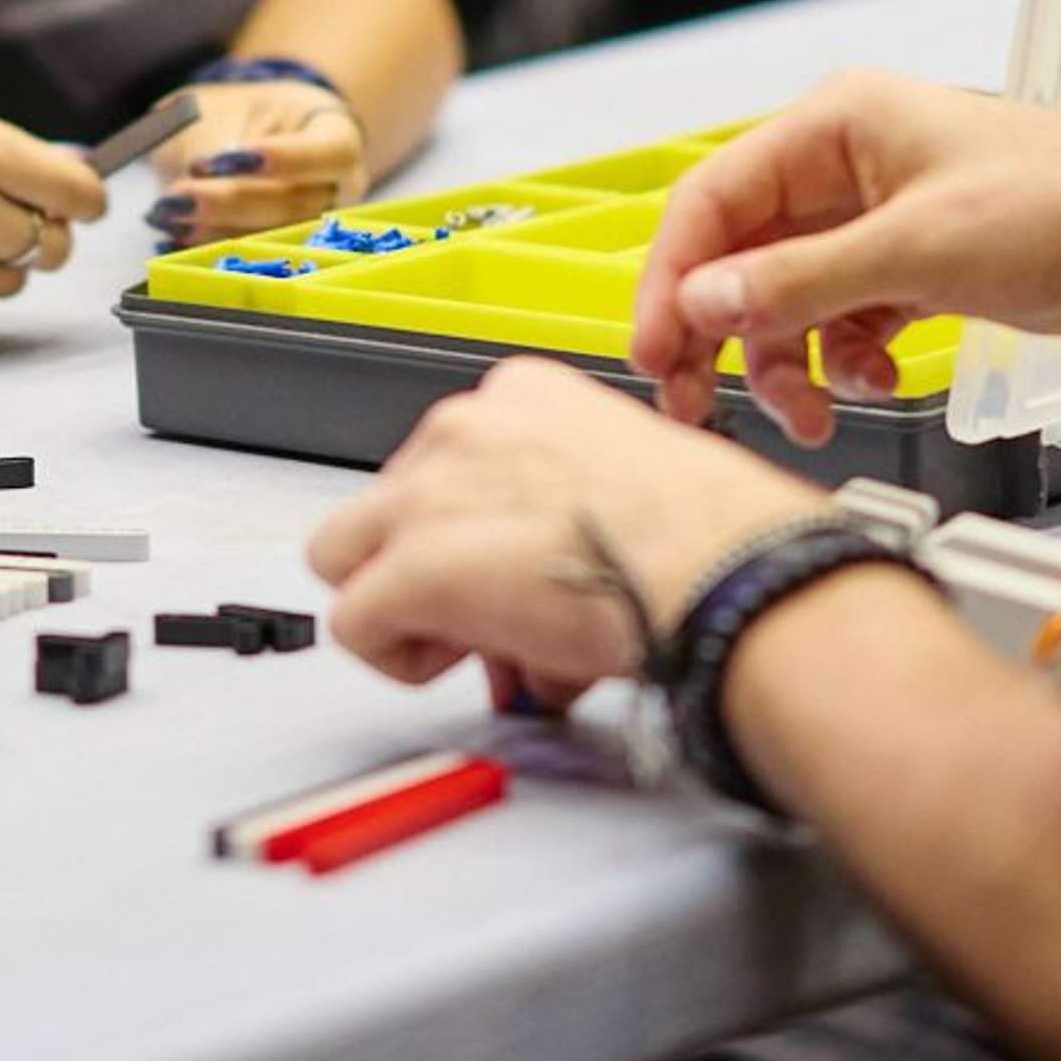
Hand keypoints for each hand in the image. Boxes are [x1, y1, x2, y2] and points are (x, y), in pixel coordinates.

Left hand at [139, 77, 366, 245]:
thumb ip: (212, 135)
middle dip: (232, 203)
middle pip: (295, 206)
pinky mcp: (276, 254)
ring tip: (168, 216)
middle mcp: (335, 192)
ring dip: (214, 232)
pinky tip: (172, 237)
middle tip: (180, 197)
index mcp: (337, 138)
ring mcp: (311, 230)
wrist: (247, 134)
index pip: (330, 154)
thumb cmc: (241, 111)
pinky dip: (205, 248)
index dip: (287, 159)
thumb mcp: (221, 106)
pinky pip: (246, 259)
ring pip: (270, 241)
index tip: (231, 157)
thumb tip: (199, 171)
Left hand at [307, 358, 818, 705]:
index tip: (518, 572)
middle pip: (389, 506)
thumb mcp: (627, 488)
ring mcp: (428, 494)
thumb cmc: (709, 536)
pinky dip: (400, 659)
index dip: (478, 534)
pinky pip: (352, 624)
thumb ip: (562, 523)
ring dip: (398, 605)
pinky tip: (466, 662)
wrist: (717, 567)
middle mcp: (464, 429)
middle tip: (494, 617)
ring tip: (472, 640)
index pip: (448, 464)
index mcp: (521, 398)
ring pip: (343, 554)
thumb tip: (537, 600)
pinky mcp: (411, 565)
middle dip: (431, 566)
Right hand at [630, 76, 1060, 446]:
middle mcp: (847, 165)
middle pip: (741, 252)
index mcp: (834, 125)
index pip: (713, 198)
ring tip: (813, 414)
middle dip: (718, 329)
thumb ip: (804, 281)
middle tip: (696, 402)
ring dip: (787, 360)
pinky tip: (879, 384)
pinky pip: (843, 320)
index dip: (673, 276)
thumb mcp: (921, 249)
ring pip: (788, 297)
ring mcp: (881, 219)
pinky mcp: (916, 268)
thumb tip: (704, 303)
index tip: (657, 350)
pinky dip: (846, 361)